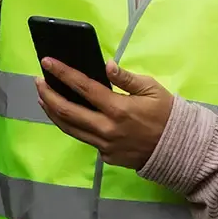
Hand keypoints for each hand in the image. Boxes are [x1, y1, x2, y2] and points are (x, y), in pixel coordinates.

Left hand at [35, 60, 173, 170]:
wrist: (180, 149)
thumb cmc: (167, 114)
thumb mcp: (152, 89)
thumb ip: (126, 78)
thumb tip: (106, 65)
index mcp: (118, 109)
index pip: (83, 87)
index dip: (62, 73)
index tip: (47, 62)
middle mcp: (107, 129)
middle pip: (66, 111)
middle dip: (47, 94)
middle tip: (38, 81)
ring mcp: (105, 146)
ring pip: (69, 128)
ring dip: (52, 111)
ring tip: (43, 97)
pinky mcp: (106, 156)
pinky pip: (85, 138)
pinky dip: (72, 125)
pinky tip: (66, 114)